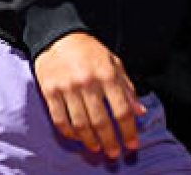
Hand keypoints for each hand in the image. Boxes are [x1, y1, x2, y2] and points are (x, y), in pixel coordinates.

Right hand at [33, 32, 146, 158]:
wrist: (58, 37)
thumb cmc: (90, 51)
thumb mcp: (114, 63)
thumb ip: (127, 88)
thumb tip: (140, 111)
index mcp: (107, 75)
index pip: (121, 110)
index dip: (128, 131)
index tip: (132, 144)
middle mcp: (87, 82)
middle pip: (101, 121)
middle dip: (110, 141)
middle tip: (114, 153)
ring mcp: (67, 87)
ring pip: (80, 123)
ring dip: (90, 141)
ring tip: (96, 148)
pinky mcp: (50, 91)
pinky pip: (60, 119)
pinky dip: (69, 132)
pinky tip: (77, 137)